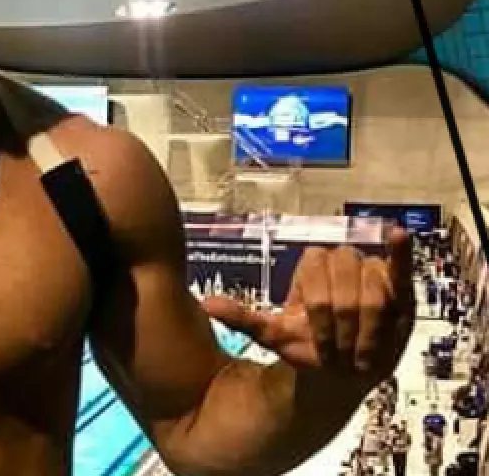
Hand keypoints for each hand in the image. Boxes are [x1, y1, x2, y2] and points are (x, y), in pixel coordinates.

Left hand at [203, 226, 415, 380]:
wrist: (339, 371)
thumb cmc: (308, 347)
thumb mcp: (274, 336)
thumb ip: (243, 319)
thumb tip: (205, 305)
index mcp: (312, 266)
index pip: (318, 275)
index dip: (321, 312)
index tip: (322, 345)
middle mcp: (343, 262)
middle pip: (345, 285)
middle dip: (343, 323)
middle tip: (343, 352)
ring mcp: (372, 273)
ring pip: (373, 291)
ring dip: (368, 326)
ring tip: (362, 351)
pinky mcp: (399, 288)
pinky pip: (401, 265)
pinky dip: (401, 251)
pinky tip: (399, 235)